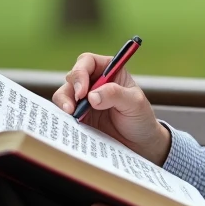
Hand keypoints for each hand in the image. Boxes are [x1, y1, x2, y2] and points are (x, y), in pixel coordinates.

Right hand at [52, 52, 171, 165]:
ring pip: (64, 95)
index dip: (81, 72)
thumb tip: (92, 96)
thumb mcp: (134, 104)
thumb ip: (115, 95)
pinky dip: (63, 117)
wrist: (139, 144)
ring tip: (71, 115)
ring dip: (63, 103)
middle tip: (73, 107)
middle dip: (70, 90)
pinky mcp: (78, 117)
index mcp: (109, 72)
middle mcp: (94, 83)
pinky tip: (69, 124)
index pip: (88, 62)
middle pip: (72, 77)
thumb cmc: (141, 119)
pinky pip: (64, 113)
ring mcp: (84, 101)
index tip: (83, 91)